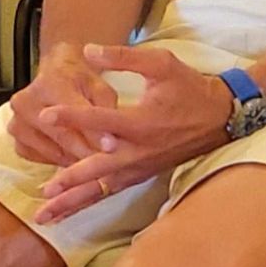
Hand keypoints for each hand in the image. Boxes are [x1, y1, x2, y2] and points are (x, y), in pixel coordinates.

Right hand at [7, 43, 116, 165]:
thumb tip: (110, 144)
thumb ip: (104, 112)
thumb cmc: (79, 80)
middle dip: (88, 152)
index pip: (73, 113)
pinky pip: (42, 159)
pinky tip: (73, 154)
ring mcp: (17, 123)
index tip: (112, 148)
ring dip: (75, 159)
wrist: (54, 74)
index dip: (94, 133)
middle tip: (108, 162)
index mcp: (48, 84)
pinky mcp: (17, 140)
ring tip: (94, 157)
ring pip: (53, 152)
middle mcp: (26, 103)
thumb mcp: (99, 87)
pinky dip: (60, 160)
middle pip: (61, 136)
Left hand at [34, 44, 232, 224]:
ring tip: (47, 215)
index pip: (99, 120)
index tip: (45, 116)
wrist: (221, 116)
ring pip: (102, 189)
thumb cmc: (189, 88)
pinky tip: (69, 208)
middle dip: (70, 182)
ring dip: (74, 202)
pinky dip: (89, 200)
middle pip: (98, 171)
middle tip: (44, 193)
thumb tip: (88, 50)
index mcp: (141, 123)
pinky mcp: (142, 174)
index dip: (71, 116)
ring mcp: (140, 167)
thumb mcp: (161, 63)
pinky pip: (111, 191)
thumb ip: (123, 56)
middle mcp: (138, 151)